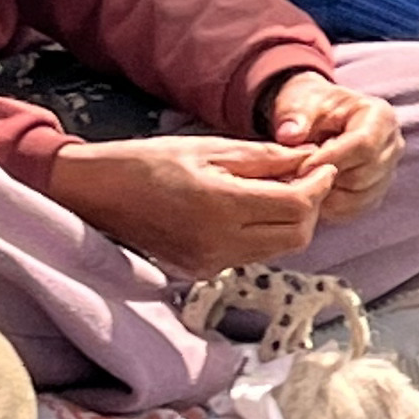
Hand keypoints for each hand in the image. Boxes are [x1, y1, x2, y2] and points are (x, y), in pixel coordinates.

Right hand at [46, 132, 336, 275]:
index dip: (318, 186)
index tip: (322, 166)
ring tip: (278, 189)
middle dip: (310, 206)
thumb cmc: (147, 161)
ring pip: (278, 248)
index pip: (296, 207)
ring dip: (290, 221)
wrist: (95, 193)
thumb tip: (309, 159)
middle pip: (297, 235)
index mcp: (221, 206)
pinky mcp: (202, 270)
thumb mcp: (209, 147)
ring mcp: (211, 262)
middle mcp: (219, 242)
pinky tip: (252, 208)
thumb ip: (264, 158)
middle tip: (305, 177)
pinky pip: (252, 254)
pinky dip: (264, 233)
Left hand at [263, 67, 401, 214]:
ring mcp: (388, 171)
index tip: (300, 167)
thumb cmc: (309, 107)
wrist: (315, 120)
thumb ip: (293, 116)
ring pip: (359, 195)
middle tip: (296, 176)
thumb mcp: (298, 102)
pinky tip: (313, 189)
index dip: (331, 159)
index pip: (364, 145)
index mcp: (381, 116)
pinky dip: (330, 204)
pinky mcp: (376, 192)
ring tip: (304, 180)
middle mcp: (392, 145)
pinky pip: (354, 208)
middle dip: (327, 177)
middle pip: (363, 174)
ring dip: (328, 193)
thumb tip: (289, 135)